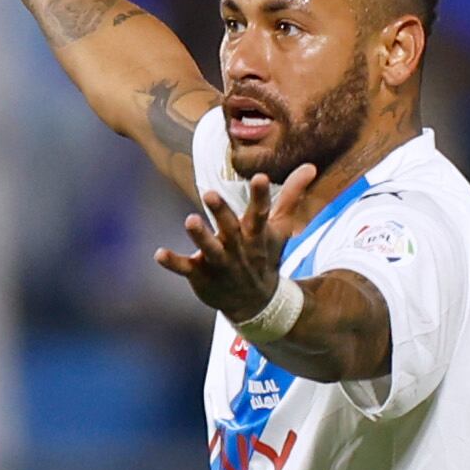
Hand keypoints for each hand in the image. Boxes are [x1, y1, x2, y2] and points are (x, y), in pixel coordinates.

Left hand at [155, 166, 317, 321]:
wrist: (256, 303)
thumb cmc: (265, 256)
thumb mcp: (280, 227)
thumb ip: (291, 195)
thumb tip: (311, 165)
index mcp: (257, 235)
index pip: (261, 213)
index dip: (260, 196)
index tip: (260, 177)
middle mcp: (238, 248)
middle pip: (231, 229)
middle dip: (222, 213)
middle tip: (210, 193)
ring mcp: (220, 263)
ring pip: (210, 249)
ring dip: (200, 237)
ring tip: (189, 220)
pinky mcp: (201, 275)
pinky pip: (186, 268)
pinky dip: (173, 262)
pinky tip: (158, 254)